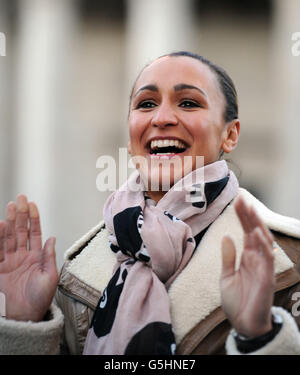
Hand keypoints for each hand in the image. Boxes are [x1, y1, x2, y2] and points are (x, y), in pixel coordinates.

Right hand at [0, 194, 58, 321]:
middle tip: (20, 199)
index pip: (35, 233)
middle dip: (21, 214)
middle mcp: (22, 256)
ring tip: (10, 207)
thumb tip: (52, 237)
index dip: (34, 218)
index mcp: (36, 257)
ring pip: (9, 237)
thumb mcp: (50, 277)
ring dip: (9, 221)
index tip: (33, 205)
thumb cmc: (39, 300)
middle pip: (20, 231)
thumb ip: (49, 256)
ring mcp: (9, 261)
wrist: (24, 317)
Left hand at [220, 196, 274, 336]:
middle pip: (254, 231)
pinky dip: (262, 245)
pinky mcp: (266, 278)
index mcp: (247, 257)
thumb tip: (227, 235)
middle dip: (248, 215)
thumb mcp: (226, 276)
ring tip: (248, 208)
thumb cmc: (236, 301)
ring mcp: (263, 267)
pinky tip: (255, 232)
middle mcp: (256, 258)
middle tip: (241, 197)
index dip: (241, 216)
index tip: (236, 201)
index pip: (245, 231)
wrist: (242, 324)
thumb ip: (228, 256)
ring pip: (262, 240)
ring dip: (255, 224)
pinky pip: (266, 259)